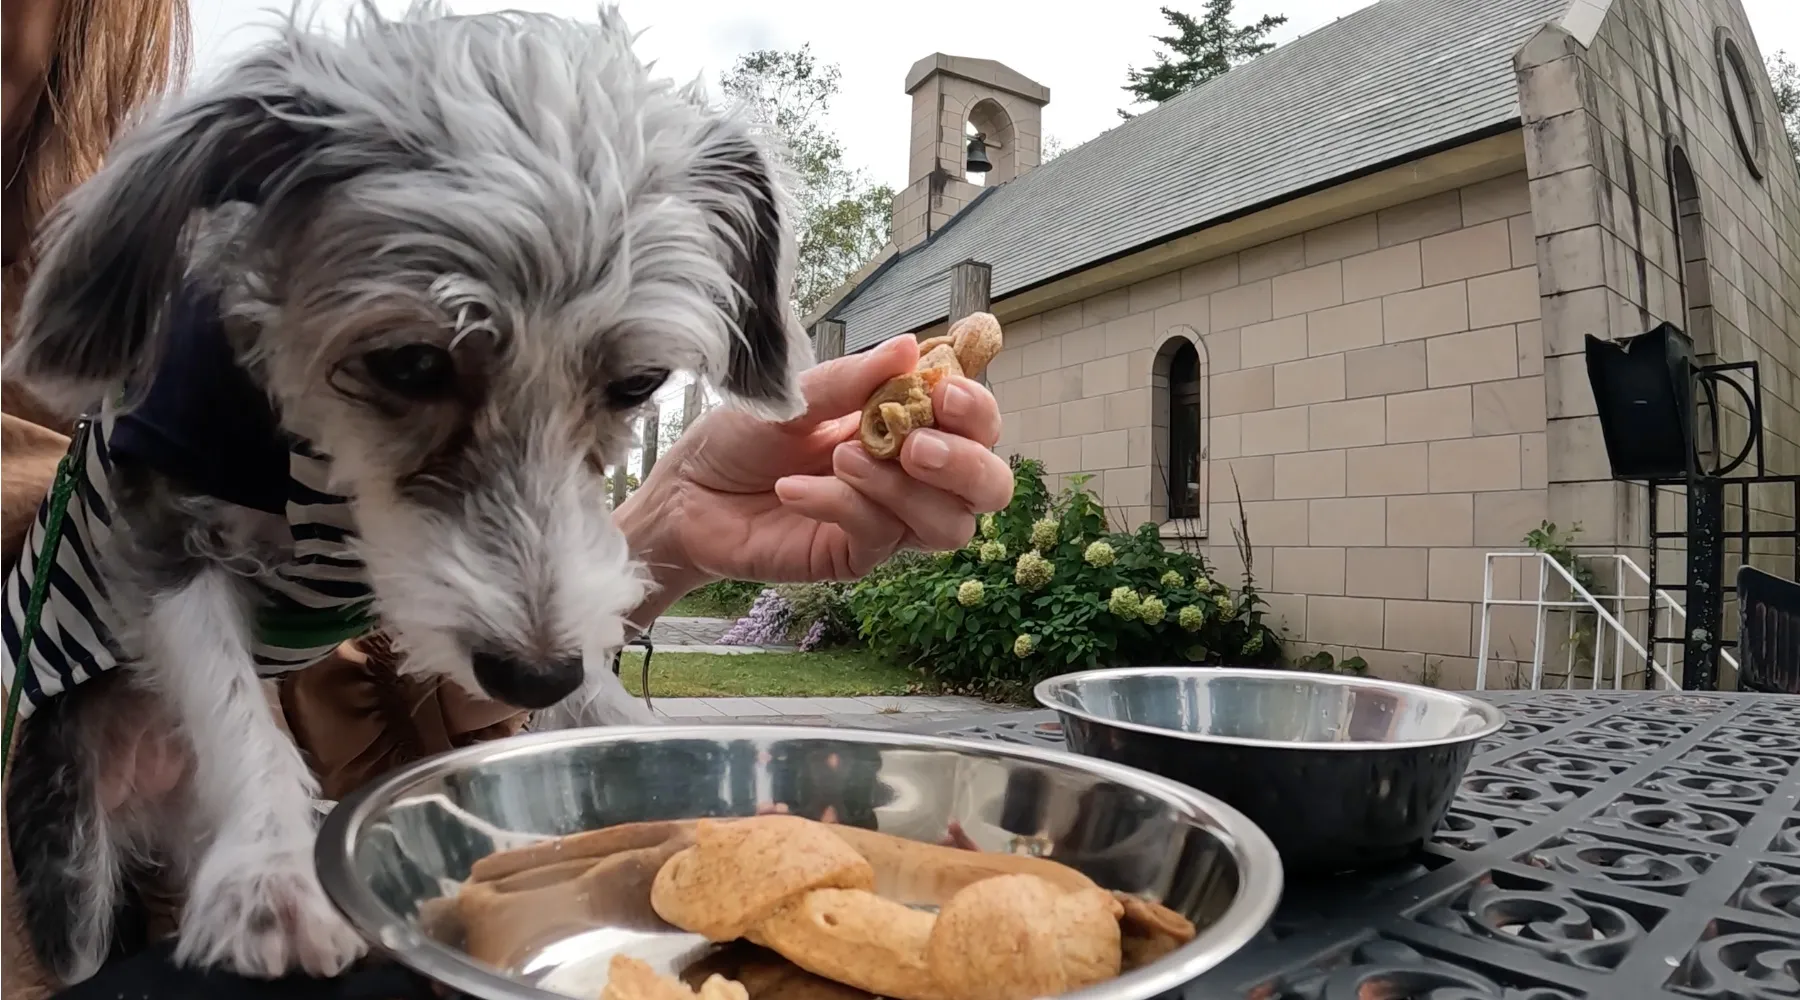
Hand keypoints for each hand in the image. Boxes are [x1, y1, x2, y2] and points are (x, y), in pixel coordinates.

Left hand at [618, 335, 1012, 611]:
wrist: (687, 491)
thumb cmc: (743, 436)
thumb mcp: (794, 395)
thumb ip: (851, 379)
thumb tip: (910, 347)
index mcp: (907, 423)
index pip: (976, 423)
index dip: (975, 410)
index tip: (943, 391)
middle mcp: (910, 475)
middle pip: (988, 486)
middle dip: (965, 464)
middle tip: (915, 445)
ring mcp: (888, 520)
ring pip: (947, 524)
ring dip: (903, 490)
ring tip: (842, 458)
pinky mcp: (855, 556)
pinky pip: (879, 536)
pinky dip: (842, 505)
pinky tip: (794, 488)